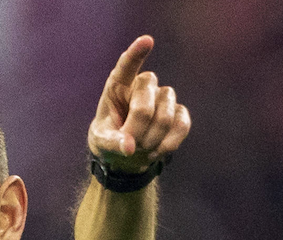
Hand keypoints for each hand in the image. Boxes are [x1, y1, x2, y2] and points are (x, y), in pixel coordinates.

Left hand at [88, 36, 190, 173]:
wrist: (127, 155)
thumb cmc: (109, 141)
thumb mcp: (101, 142)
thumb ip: (112, 143)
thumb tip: (130, 148)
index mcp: (118, 86)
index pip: (126, 66)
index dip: (136, 53)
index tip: (147, 41)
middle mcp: (142, 86)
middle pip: (145, 104)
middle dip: (136, 130)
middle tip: (129, 146)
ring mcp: (162, 97)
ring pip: (165, 116)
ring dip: (151, 140)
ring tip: (141, 148)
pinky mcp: (178, 112)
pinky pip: (181, 124)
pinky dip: (169, 143)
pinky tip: (157, 151)